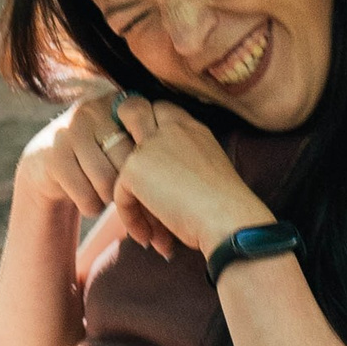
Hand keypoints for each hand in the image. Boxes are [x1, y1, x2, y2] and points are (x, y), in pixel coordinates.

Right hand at [16, 95, 170, 252]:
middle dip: (137, 191)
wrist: (49, 163)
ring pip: (108, 182)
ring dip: (112, 199)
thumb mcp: (127, 141)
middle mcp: (95, 109)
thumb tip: (198, 165)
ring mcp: (72, 129)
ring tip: (112, 198)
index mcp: (121, 102)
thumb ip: (153, 144)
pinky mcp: (55, 155)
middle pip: (130, 162)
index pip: (149, 137)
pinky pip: (86, 195)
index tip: (163, 192)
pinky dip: (92, 206)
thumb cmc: (103, 156)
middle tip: (143, 209)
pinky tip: (91, 200)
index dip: (157, 169)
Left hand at [108, 96, 267, 260]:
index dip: (149, 126)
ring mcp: (150, 146)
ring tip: (147, 225)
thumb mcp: (207, 170)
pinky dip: (132, 219)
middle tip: (129, 170)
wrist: (229, 219)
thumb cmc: (228, 207)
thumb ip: (183, 163)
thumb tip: (164, 184)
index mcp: (192, 128)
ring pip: (117, 152)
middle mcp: (171, 129)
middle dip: (122, 132)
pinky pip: (119, 194)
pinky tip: (151, 237)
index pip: (162, 108)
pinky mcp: (134, 169)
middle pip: (132, 108)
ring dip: (128, 191)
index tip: (149, 156)